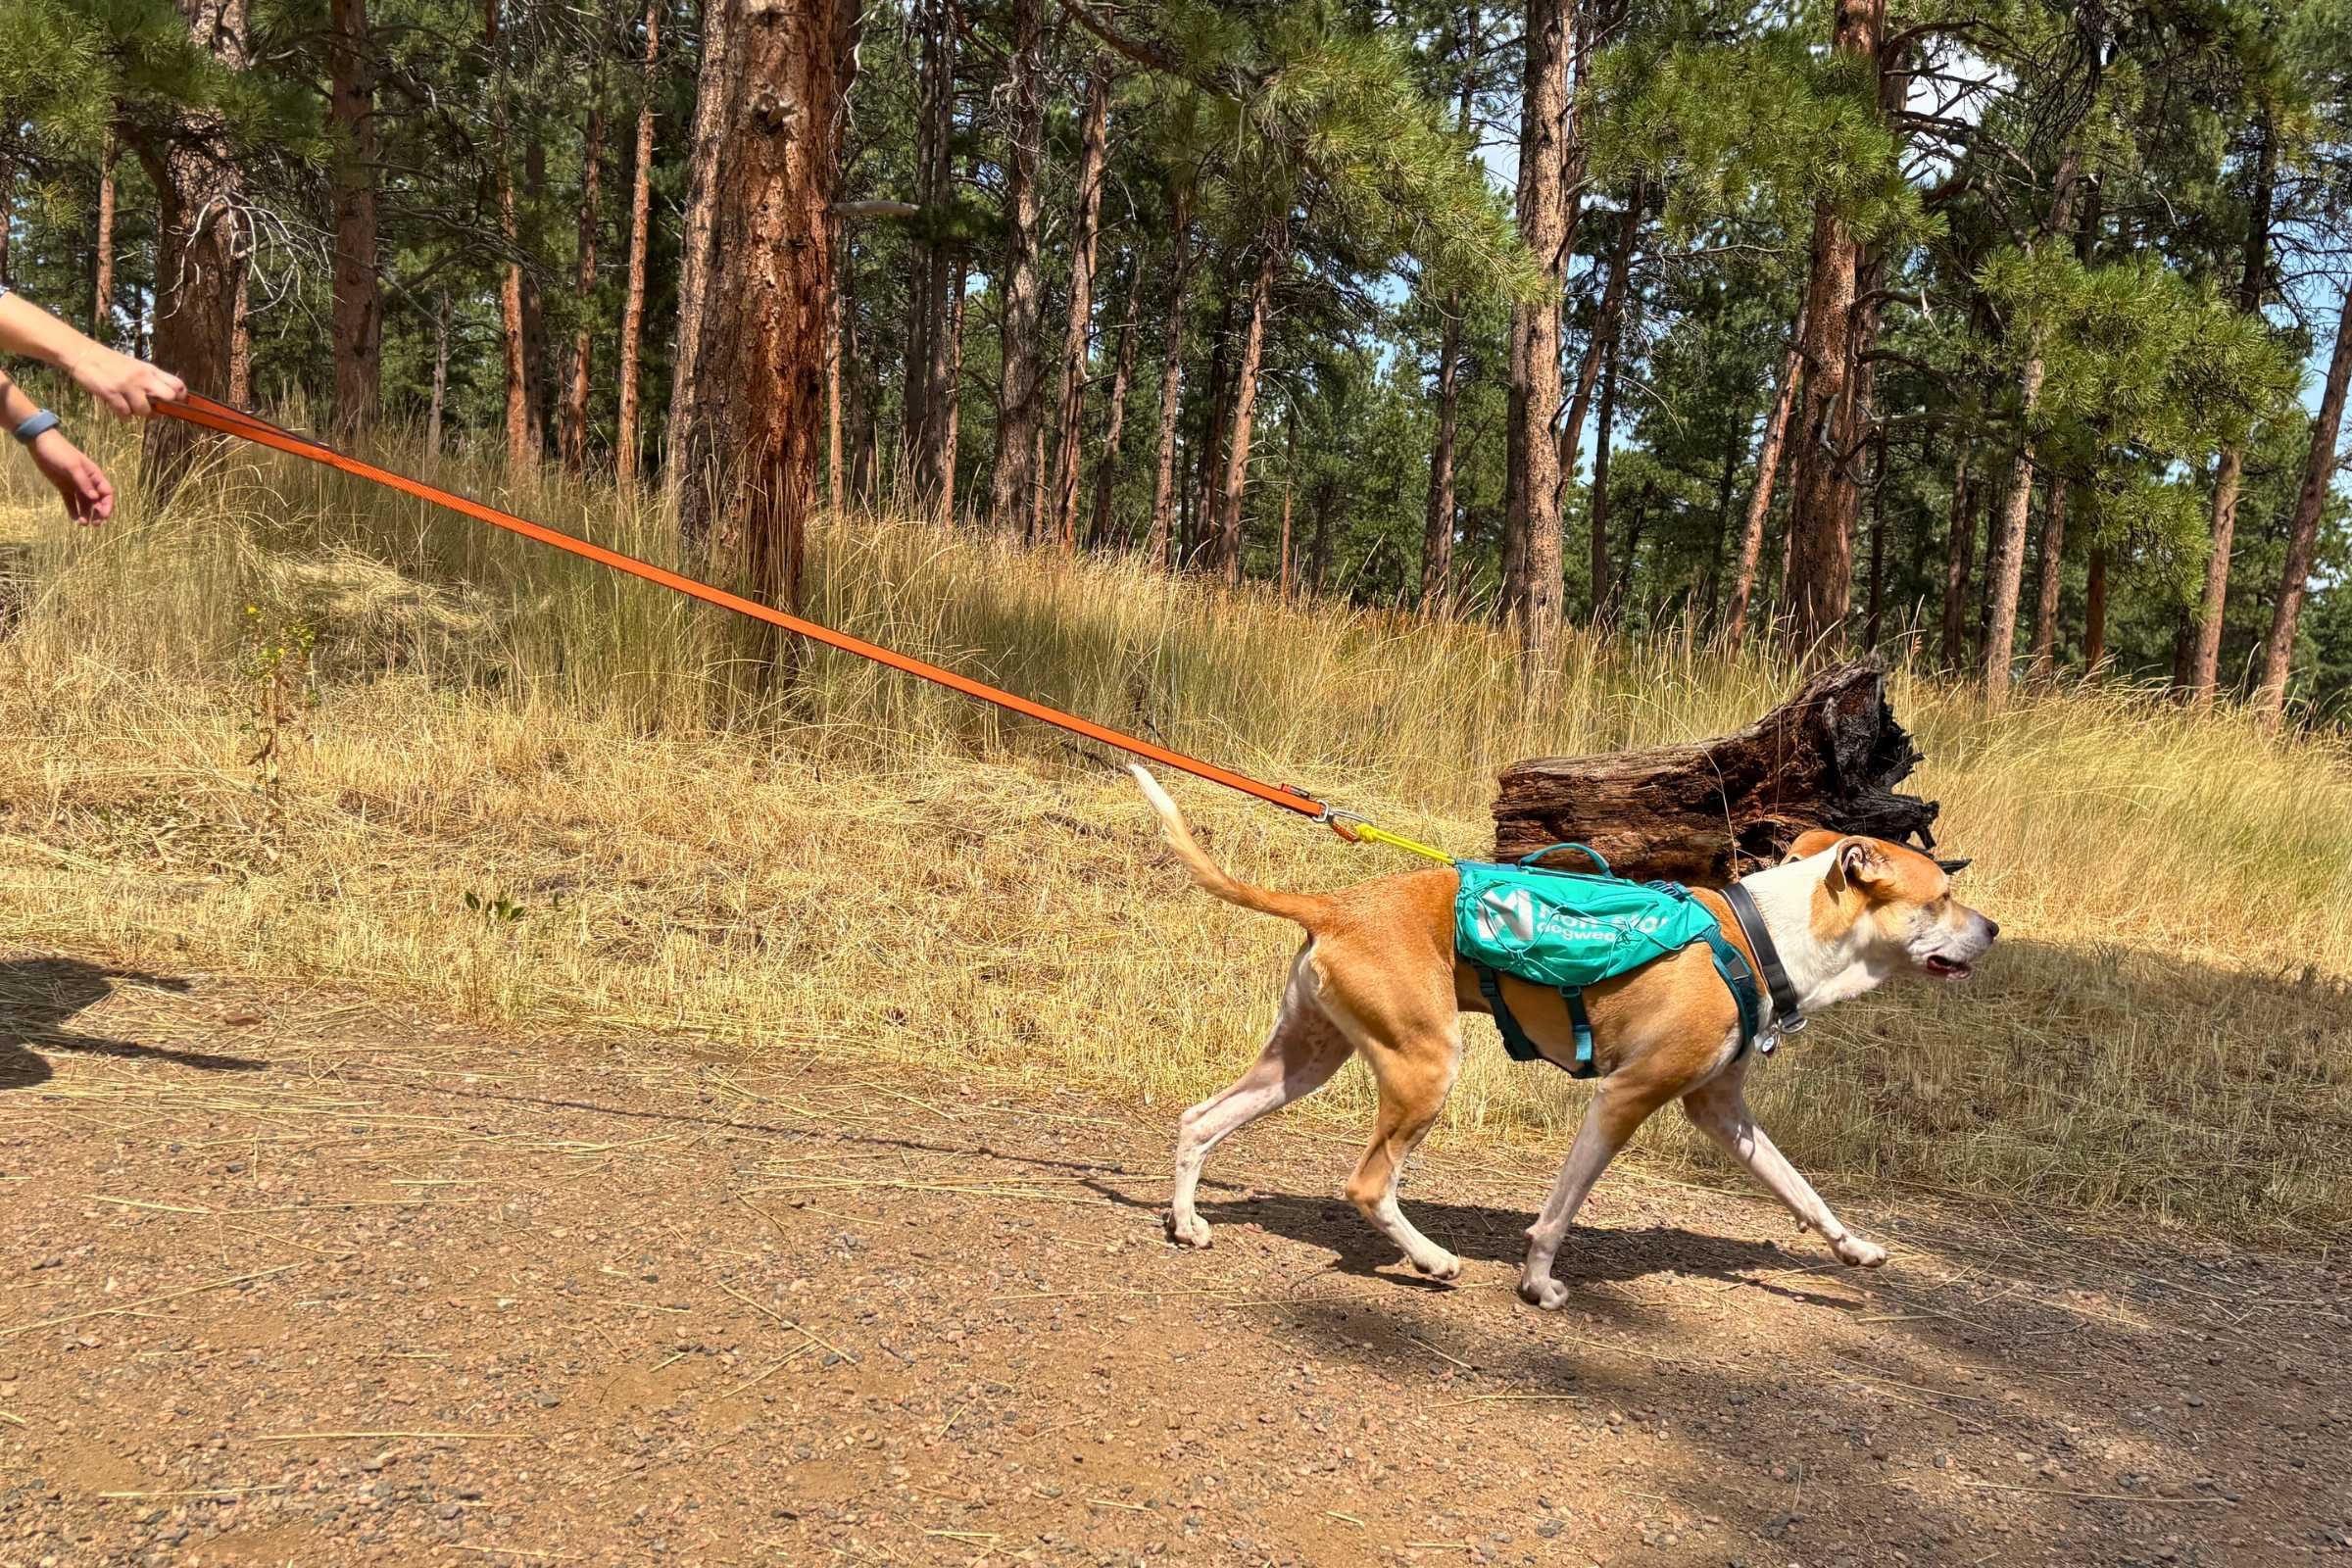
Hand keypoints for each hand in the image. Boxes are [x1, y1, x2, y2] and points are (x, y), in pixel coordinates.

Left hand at [29, 430, 115, 523]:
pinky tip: (73, 518)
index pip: (106, 492)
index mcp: (94, 475)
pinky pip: (70, 501)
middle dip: (98, 513)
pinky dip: (73, 510)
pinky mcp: (64, 487)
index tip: (104, 516)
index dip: (107, 505)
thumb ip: (83, 482)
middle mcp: (87, 482)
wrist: (41, 444)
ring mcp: (75, 485)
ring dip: (86, 514)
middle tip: (95, 524)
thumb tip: (95, 498)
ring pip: (85, 503)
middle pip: (97, 501)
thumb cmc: (60, 452)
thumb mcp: (72, 466)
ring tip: (82, 524)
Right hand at [61, 345, 185, 419]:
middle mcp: (141, 377)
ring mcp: (126, 385)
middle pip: (168, 397)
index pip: (177, 384)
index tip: (177, 404)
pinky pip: (125, 414)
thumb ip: (150, 380)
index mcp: (149, 369)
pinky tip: (118, 407)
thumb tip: (166, 399)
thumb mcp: (135, 366)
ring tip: (129, 405)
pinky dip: (123, 415)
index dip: (181, 397)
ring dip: (138, 413)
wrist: (83, 354)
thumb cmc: (110, 362)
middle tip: (154, 409)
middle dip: (163, 407)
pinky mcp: (111, 393)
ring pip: (145, 411)